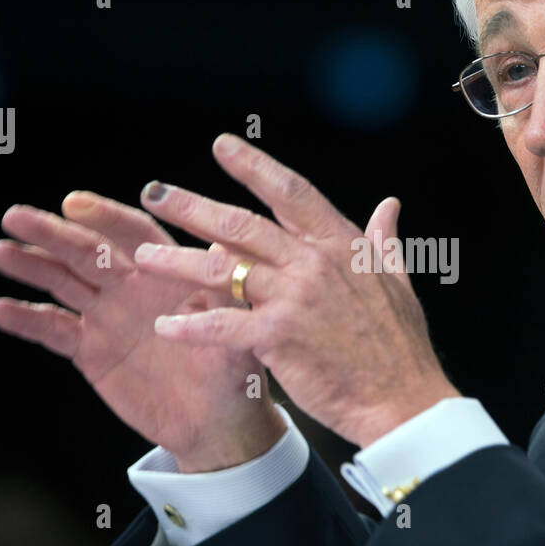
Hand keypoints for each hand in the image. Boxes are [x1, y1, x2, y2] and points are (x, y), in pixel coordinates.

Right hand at [0, 191, 284, 470]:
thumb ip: (227, 294)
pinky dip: (26, 320)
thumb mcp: (239, 333)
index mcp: (169, 274)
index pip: (134, 236)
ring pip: (64, 283)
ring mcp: (108, 316)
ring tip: (0, 253)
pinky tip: (0, 309)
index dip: (105, 218)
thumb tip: (223, 249)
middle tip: (15, 217)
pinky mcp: (90, 350)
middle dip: (52, 233)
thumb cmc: (236, 374)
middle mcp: (133, 287)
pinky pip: (54, 331)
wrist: (217, 425)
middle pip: (88, 252)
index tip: (74, 203)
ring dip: (32, 266)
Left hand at [133, 134, 460, 447]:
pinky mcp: (277, 338)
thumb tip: (390, 205)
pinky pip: (222, 325)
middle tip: (155, 191)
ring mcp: (294, 299)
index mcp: (341, 246)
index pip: (291, 193)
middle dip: (192, 205)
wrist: (401, 399)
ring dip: (178, 261)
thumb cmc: (399, 348)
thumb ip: (384, 240)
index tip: (222, 146)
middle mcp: (313, 264)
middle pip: (242, 223)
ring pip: (223, 268)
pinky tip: (164, 325)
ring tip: (143, 256)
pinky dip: (190, 325)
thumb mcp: (398, 283)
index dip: (254, 167)